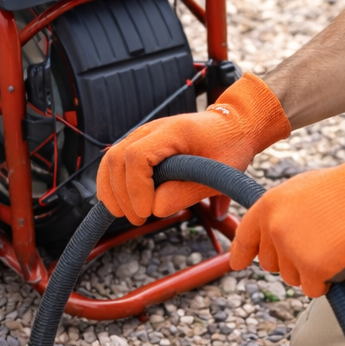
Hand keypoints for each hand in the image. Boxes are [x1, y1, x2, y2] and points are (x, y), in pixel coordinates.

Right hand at [97, 72, 289, 225]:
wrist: (234, 125)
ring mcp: (143, 134)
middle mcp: (152, 128)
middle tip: (139, 220)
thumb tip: (154, 209)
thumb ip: (186, 192)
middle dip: (122, 195)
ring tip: (129, 215)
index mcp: (173, 131)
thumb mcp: (218, 174)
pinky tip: (120, 204)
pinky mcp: (141, 144)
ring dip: (113, 191)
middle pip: (117, 158)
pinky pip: (116, 162)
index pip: (137, 156)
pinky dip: (113, 184)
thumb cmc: (229, 147)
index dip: (136, 188)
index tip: (146, 212)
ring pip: (111, 159)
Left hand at [230, 132, 344, 296]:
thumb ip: (283, 211)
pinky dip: (327, 282)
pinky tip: (339, 261)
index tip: (238, 263)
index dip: (241, 252)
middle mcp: (275, 229)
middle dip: (290, 261)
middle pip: (271, 264)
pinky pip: (313, 289)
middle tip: (316, 244)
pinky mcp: (313, 270)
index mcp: (269, 206)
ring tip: (333, 246)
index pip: (246, 236)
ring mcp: (293, 251)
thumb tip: (274, 233)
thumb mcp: (303, 188)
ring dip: (311, 271)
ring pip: (292, 278)